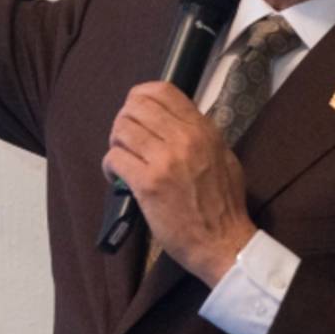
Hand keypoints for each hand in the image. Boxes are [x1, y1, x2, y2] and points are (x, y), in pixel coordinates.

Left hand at [102, 81, 256, 286]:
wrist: (224, 243)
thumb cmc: (224, 204)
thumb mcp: (223, 157)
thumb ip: (200, 135)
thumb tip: (173, 122)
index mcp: (203, 130)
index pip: (163, 91)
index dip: (141, 95)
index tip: (135, 109)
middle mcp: (183, 138)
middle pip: (136, 106)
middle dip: (124, 119)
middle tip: (125, 138)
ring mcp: (164, 160)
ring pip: (121, 129)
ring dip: (115, 142)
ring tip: (121, 156)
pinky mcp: (147, 184)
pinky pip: (115, 158)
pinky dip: (110, 165)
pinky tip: (116, 176)